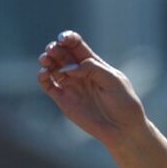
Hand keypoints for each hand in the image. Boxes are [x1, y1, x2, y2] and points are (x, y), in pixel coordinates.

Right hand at [37, 30, 145, 145]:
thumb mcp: (113, 80)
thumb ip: (92, 69)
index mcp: (93, 63)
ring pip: (52, 67)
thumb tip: (69, 69)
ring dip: (46, 60)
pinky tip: (44, 74)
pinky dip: (42, 77)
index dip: (67, 38)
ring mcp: (71, 85)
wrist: (123, 129)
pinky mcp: (63, 100)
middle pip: (61, 53)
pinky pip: (48, 85)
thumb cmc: (124, 103)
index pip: (76, 45)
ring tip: (46, 60)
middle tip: (53, 50)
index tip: (63, 39)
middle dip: (54, 48)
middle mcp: (79, 72)